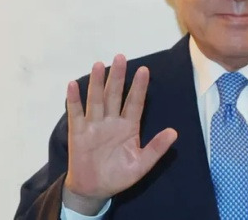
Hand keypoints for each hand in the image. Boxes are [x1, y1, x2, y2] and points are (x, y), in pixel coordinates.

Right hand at [63, 55, 177, 214]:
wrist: (95, 190)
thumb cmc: (119, 176)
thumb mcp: (142, 164)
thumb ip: (156, 148)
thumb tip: (174, 132)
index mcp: (129, 126)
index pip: (135, 102)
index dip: (139, 87)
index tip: (145, 70)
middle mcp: (112, 121)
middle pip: (115, 95)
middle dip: (118, 77)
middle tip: (121, 57)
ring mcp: (95, 125)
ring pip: (97, 99)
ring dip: (97, 82)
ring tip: (99, 64)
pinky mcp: (79, 132)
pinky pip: (76, 113)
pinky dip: (74, 100)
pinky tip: (73, 85)